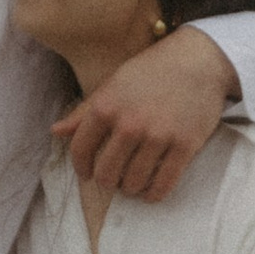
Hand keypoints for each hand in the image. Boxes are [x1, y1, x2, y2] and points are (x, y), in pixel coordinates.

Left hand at [53, 23, 236, 198]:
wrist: (199, 59)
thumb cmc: (152, 70)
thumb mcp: (113, 84)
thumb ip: (84, 111)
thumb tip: (55, 132)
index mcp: (106, 106)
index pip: (81, 150)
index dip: (81, 167)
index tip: (87, 173)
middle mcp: (129, 124)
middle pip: (106, 174)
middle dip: (107, 181)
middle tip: (114, 179)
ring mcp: (158, 136)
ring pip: (133, 183)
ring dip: (130, 188)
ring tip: (133, 182)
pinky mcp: (184, 146)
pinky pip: (163, 184)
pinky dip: (154, 194)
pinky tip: (151, 190)